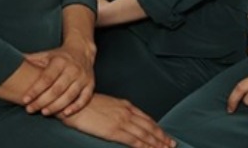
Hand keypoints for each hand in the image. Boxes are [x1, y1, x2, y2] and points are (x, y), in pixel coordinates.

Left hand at [22, 38, 95, 116]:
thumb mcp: (45, 55)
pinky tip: (65, 113)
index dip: (35, 90)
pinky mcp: (90, 84)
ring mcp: (83, 77)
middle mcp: (73, 68)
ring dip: (57, 106)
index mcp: (60, 61)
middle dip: (43, 101)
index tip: (25, 100)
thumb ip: (30, 59)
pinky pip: (85, 97)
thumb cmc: (59, 57)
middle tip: (30, 109)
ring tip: (44, 113)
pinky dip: (76, 106)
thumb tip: (8, 60)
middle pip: (57, 88)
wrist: (82, 51)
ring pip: (70, 94)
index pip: (47, 78)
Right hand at [59, 93, 174, 147]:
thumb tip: (127, 119)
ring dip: (156, 142)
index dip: (157, 128)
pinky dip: (143, 145)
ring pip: (144, 134)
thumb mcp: (109, 104)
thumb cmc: (88, 105)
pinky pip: (133, 139)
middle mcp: (127, 113)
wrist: (75, 105)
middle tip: (172, 144)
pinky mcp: (114, 130)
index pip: (147, 119)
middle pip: (149, 126)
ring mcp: (122, 121)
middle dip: (161, 136)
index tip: (165, 135)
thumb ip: (119, 111)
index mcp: (126, 106)